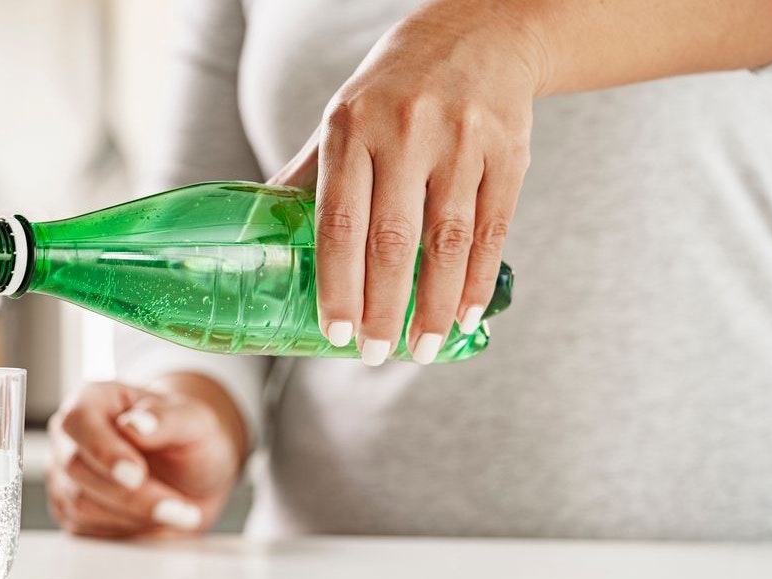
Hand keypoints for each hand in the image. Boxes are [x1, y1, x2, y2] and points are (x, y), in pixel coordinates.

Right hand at [46, 378, 244, 538]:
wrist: (194, 477)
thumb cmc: (190, 440)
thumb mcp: (195, 421)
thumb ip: (167, 418)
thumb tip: (136, 424)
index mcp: (94, 398)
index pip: (79, 421)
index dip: (104, 450)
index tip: (137, 475)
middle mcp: (71, 435)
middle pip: (78, 468)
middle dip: (132, 495)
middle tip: (179, 507)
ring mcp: (65, 474)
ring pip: (80, 504)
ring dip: (133, 516)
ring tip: (176, 512)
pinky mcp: (69, 509)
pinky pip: (84, 528)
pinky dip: (123, 531)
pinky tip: (152, 521)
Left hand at [270, 0, 544, 364]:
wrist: (481, 31)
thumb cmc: (394, 89)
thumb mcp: (342, 118)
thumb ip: (309, 176)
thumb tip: (262, 236)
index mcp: (351, 126)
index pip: (339, 221)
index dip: (338, 283)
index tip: (335, 331)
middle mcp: (406, 132)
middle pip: (393, 240)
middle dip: (383, 307)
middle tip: (374, 354)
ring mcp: (462, 142)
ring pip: (447, 243)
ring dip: (433, 306)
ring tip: (420, 349)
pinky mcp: (508, 153)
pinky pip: (492, 231)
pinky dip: (475, 281)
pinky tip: (462, 316)